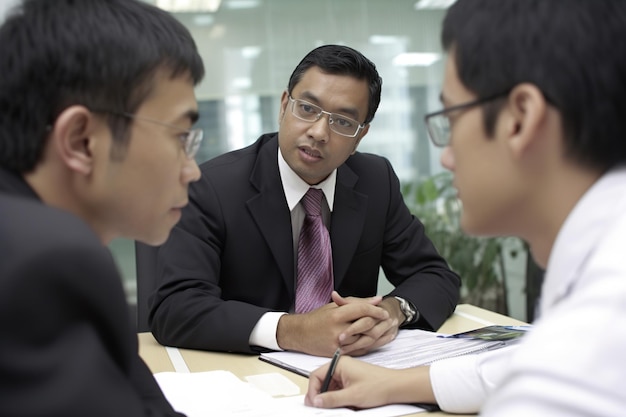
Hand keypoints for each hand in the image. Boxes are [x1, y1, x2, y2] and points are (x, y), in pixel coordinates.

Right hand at [276, 295, 389, 356]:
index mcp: (336, 315)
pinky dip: (371, 344)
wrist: (300, 334)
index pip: (362, 310)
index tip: (383, 311)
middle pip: (366, 326)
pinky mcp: (339, 353)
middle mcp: (338, 330)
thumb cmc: (316, 319)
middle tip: (388, 319)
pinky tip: (377, 339)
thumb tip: (375, 300)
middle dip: (379, 322)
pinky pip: (360, 349)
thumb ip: (355, 303)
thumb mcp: (333, 306)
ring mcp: (338, 344)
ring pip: (365, 339)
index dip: (375, 310)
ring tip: (387, 328)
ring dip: (379, 334)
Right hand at [305, 357, 435, 408]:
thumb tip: (316, 401)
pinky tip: (344, 405)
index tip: (313, 403)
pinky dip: (339, 398)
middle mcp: (341, 367)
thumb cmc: (379, 385)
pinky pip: (339, 390)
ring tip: (337, 406)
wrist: (396, 387)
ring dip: (331, 398)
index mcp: (339, 364)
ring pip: (331, 388)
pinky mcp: (351, 381)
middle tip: (321, 407)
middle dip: (321, 396)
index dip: (313, 391)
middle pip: (323, 382)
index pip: (317, 376)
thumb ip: (331, 399)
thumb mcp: (352, 396)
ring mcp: (347, 374)